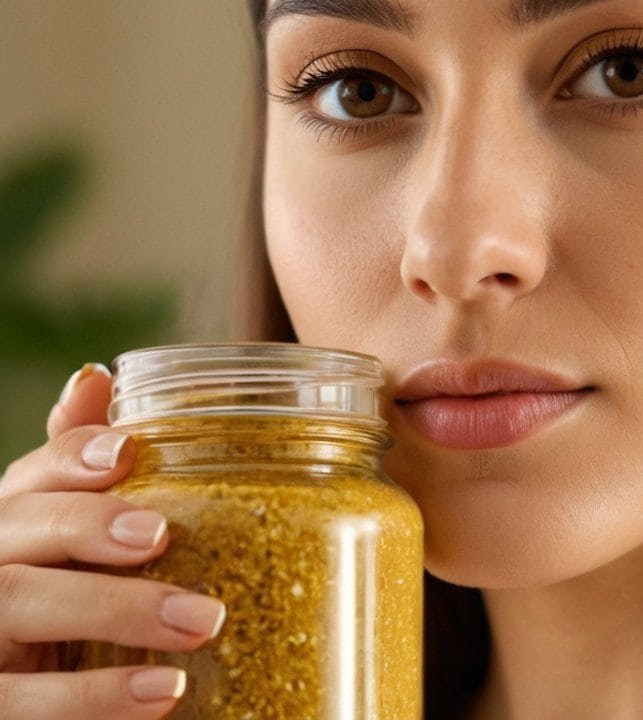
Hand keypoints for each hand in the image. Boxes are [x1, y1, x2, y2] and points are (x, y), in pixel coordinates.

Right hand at [0, 364, 223, 718]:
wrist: (29, 688)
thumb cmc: (66, 594)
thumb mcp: (77, 534)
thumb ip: (83, 468)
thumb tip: (94, 374)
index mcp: (16, 522)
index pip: (29, 474)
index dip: (69, 457)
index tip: (124, 452)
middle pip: (20, 530)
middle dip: (91, 525)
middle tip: (164, 536)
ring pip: (21, 605)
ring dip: (116, 609)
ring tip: (204, 622)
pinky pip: (24, 703)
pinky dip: (97, 697)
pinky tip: (165, 693)